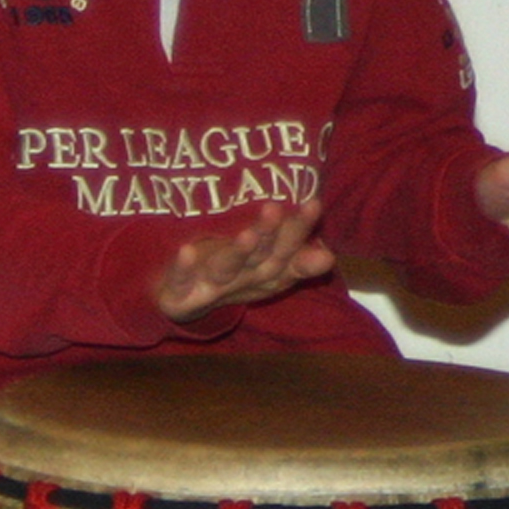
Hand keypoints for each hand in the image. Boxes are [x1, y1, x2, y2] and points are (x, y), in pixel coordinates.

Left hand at [151, 199, 333, 322]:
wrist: (179, 305)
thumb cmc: (228, 273)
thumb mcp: (263, 267)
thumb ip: (295, 257)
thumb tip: (328, 256)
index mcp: (265, 271)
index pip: (287, 248)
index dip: (300, 229)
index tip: (314, 203)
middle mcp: (242, 279)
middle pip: (260, 258)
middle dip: (270, 236)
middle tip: (276, 208)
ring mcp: (210, 287)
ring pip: (227, 269)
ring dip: (238, 253)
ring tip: (247, 234)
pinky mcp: (179, 294)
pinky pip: (181, 281)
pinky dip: (184, 268)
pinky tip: (187, 250)